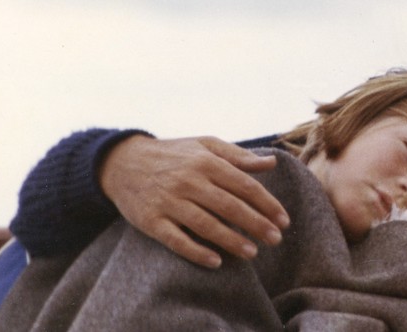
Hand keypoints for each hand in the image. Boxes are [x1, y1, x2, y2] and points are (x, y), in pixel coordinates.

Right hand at [99, 135, 289, 267]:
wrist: (122, 162)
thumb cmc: (173, 154)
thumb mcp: (205, 145)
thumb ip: (238, 156)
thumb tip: (271, 163)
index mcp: (206, 162)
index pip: (244, 185)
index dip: (267, 204)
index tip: (284, 220)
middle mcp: (189, 181)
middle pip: (230, 206)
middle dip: (256, 224)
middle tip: (276, 240)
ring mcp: (169, 202)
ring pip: (206, 225)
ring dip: (231, 241)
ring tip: (252, 253)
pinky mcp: (151, 221)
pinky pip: (176, 240)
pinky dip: (196, 251)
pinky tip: (216, 261)